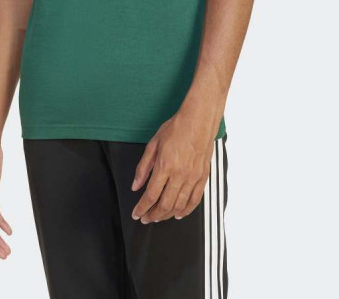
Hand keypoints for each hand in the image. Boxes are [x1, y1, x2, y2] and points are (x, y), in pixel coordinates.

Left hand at [130, 109, 217, 223]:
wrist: (198, 120)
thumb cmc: (175, 128)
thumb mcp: (153, 144)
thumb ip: (143, 167)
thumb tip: (136, 186)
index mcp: (164, 166)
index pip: (151, 195)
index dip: (142, 208)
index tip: (136, 214)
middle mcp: (179, 175)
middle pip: (165, 205)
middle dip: (153, 215)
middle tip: (146, 218)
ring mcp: (193, 177)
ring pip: (179, 205)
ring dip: (168, 215)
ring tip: (159, 217)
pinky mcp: (202, 177)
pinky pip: (195, 200)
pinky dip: (186, 210)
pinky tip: (179, 213)